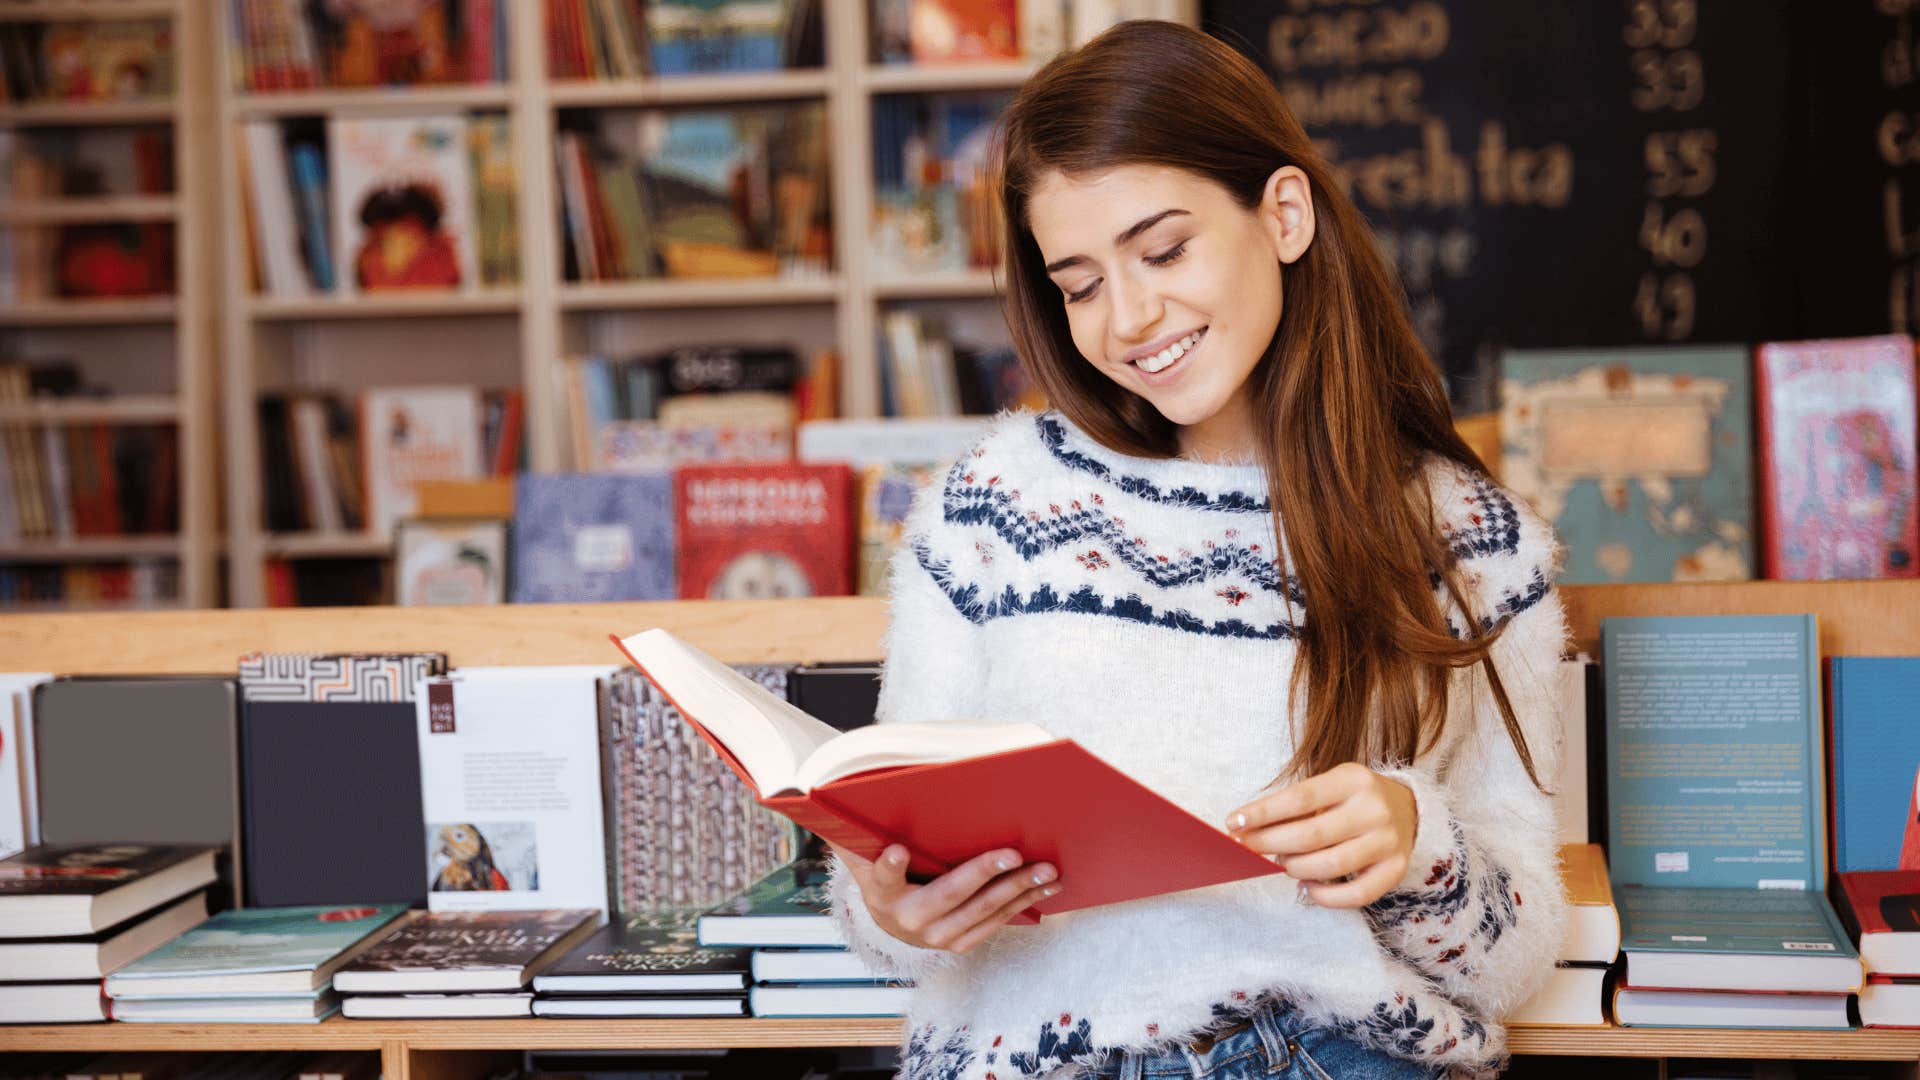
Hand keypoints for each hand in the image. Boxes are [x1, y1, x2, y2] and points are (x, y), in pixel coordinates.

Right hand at [828, 841, 1060, 953]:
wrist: (890, 925)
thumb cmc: (881, 876)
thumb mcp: (861, 855)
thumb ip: (851, 830)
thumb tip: (818, 792)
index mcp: (882, 893)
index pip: (882, 877)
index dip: (889, 864)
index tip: (896, 849)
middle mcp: (910, 920)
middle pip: (950, 894)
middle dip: (985, 873)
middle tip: (1013, 854)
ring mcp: (938, 936)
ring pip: (983, 911)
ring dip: (1019, 889)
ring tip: (1047, 870)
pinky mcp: (961, 943)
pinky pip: (996, 922)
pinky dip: (1024, 903)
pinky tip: (1046, 886)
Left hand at [1225, 762, 1418, 907]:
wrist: (1407, 808)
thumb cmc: (1352, 798)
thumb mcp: (1328, 786)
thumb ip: (1295, 806)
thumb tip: (1247, 829)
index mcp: (1353, 779)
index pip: (1299, 798)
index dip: (1263, 813)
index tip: (1234, 823)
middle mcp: (1374, 809)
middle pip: (1311, 834)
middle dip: (1270, 844)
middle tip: (1247, 848)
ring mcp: (1388, 841)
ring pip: (1331, 865)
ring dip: (1296, 868)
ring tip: (1281, 864)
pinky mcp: (1397, 869)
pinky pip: (1357, 894)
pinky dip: (1325, 896)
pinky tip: (1306, 887)